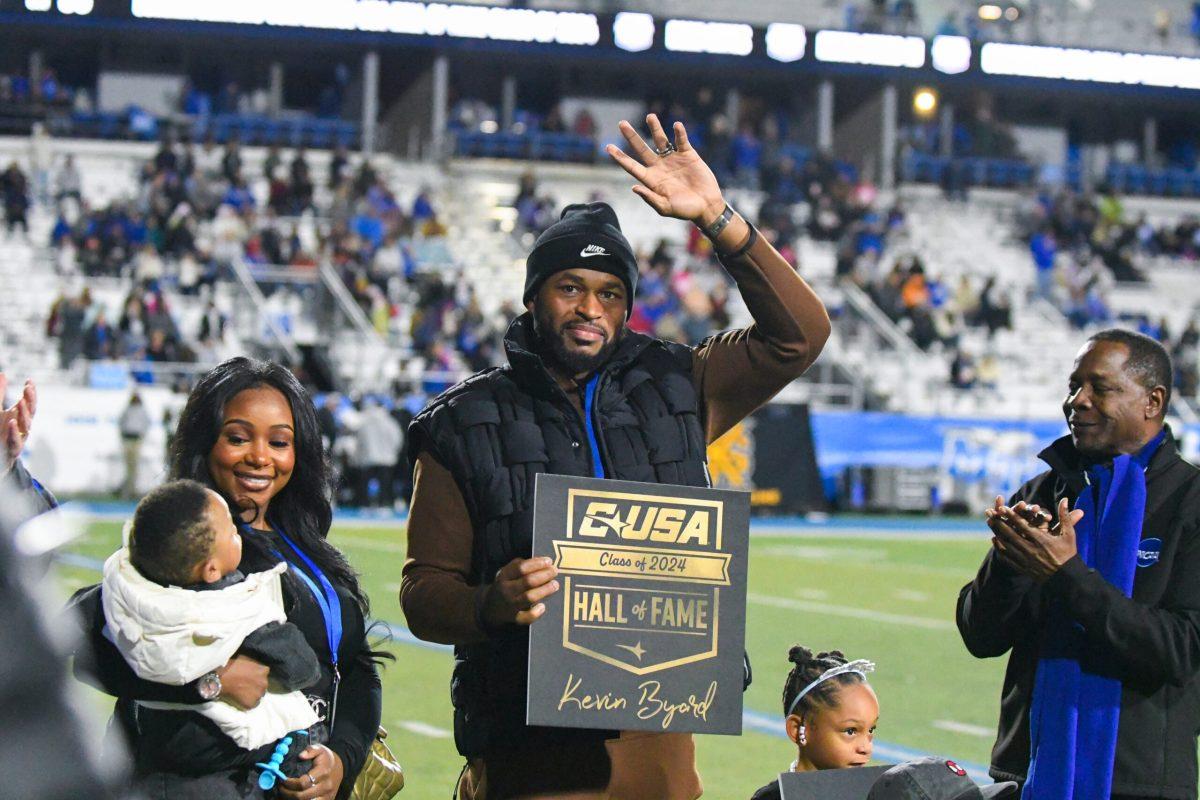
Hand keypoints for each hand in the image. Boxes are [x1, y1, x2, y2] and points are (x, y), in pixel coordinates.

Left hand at [0, 374, 35, 474]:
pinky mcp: (11, 451)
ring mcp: (18, 439)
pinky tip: (12, 421)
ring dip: (24, 414)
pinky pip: (15, 442)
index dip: (31, 393)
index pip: (30, 404)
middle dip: (30, 401)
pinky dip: (13, 432)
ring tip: (20, 402)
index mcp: (19, 417)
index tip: (29, 381)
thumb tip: (3, 374)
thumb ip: (0, 393)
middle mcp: (21, 428)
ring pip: (26, 427)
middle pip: (31, 413)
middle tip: (27, 389)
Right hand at [216, 655, 268, 708]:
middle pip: (262, 685)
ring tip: (242, 692)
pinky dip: (247, 703)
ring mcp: (259, 694)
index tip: (250, 676)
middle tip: (245, 685)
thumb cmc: (230, 667)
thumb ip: (254, 665)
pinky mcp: (252, 703)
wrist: (221, 679)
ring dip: (252, 694)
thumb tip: (254, 667)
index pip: (264, 674)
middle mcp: (264, 683)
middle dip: (256, 685)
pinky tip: (240, 699)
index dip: (257, 675)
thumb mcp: (246, 659)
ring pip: (258, 695)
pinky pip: (252, 704)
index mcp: (264, 671)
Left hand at [279, 745, 342, 799]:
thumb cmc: (326, 759)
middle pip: (302, 796)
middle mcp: (326, 786)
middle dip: (288, 793)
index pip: (303, 783)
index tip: (282, 779)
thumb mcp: (320, 749)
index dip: (290, 783)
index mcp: (323, 772)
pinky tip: (293, 798)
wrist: (339, 768)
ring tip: (286, 793)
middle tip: (280, 788)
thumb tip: (301, 756)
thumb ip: (311, 750)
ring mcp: (327, 796)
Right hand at [482, 556, 559, 626]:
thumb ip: (520, 565)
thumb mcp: (507, 572)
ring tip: (555, 584)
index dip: (536, 564)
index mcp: (504, 576)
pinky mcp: (514, 618)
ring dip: (544, 590)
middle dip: (544, 575)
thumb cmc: (505, 585)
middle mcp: (506, 590)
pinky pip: (526, 618)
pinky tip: (542, 606)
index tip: (549, 561)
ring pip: (529, 597)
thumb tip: (541, 562)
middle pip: (527, 581)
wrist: (490, 607)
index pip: (520, 568)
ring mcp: (510, 605)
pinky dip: (535, 613)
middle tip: (554, 571)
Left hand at [606, 114, 725, 225]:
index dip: (620, 157)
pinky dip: (679, 133)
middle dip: (632, 136)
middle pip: (642, 149)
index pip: (632, 166)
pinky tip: (676, 126)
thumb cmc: (685, 211)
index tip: (608, 147)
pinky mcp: (688, 155)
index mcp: (651, 180)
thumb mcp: (666, 208)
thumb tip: (634, 188)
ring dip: (655, 128)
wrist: (707, 206)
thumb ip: (650, 198)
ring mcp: (673, 159)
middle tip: (621, 123)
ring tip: (650, 116)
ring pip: (661, 140)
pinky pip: (681, 141)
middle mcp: (659, 167)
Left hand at [986, 497, 1082, 581]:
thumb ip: (1065, 516)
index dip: (1012, 516)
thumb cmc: (1068, 553)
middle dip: (999, 522)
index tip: (1002, 508)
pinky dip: (999, 548)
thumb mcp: (1069, 534)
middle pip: (1011, 534)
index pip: (1023, 526)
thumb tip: (1065, 499)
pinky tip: (995, 540)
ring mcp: (1026, 560)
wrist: (1067, 577)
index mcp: (1042, 541)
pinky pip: (1007, 557)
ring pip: (1006, 545)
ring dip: (997, 533)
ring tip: (990, 523)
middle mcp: (1032, 550)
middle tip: (989, 512)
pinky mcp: (1023, 568)